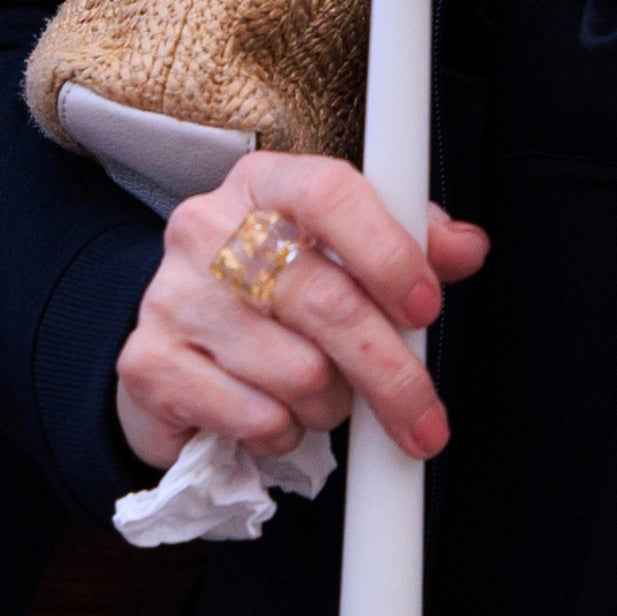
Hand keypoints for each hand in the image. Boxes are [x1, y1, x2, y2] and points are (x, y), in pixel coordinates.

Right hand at [115, 150, 488, 474]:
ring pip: (299, 374)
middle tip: (425, 419)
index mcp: (261, 184)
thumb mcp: (342, 254)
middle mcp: (207, 229)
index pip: (329, 191)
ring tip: (318, 396)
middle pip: (325, 303)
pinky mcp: (149, 364)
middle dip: (392, 374)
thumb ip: (409, 243)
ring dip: (330, 406)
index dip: (389, 251)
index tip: (426, 306)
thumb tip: (467, 247)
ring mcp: (172, 296)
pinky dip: (283, 432)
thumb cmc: (273, 294)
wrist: (176, 341)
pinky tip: (274, 414)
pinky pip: (256, 418)